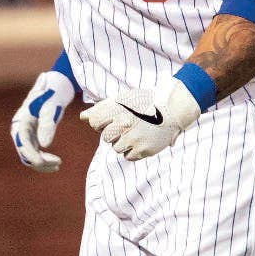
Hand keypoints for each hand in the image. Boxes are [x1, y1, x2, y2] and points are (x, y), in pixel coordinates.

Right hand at [11, 70, 76, 171]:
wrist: (56, 85)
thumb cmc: (54, 94)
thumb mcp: (52, 107)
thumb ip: (48, 125)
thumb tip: (44, 145)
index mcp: (21, 118)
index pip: (22, 141)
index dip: (30, 154)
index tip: (42, 162)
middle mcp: (19, 126)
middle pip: (24, 150)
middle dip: (39, 160)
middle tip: (58, 163)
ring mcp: (24, 132)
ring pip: (28, 155)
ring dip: (42, 163)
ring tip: (58, 164)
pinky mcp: (31, 136)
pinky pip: (33, 153)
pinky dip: (43, 160)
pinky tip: (56, 162)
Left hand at [80, 79, 200, 161]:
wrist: (171, 108)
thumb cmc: (144, 102)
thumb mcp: (122, 99)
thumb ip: (100, 109)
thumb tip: (82, 117)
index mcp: (116, 109)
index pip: (94, 122)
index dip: (102, 122)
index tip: (112, 120)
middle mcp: (123, 123)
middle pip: (106, 137)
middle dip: (113, 133)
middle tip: (127, 126)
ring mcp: (133, 138)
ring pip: (116, 148)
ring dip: (123, 143)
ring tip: (136, 132)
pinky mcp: (144, 149)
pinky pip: (128, 156)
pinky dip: (132, 151)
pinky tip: (140, 141)